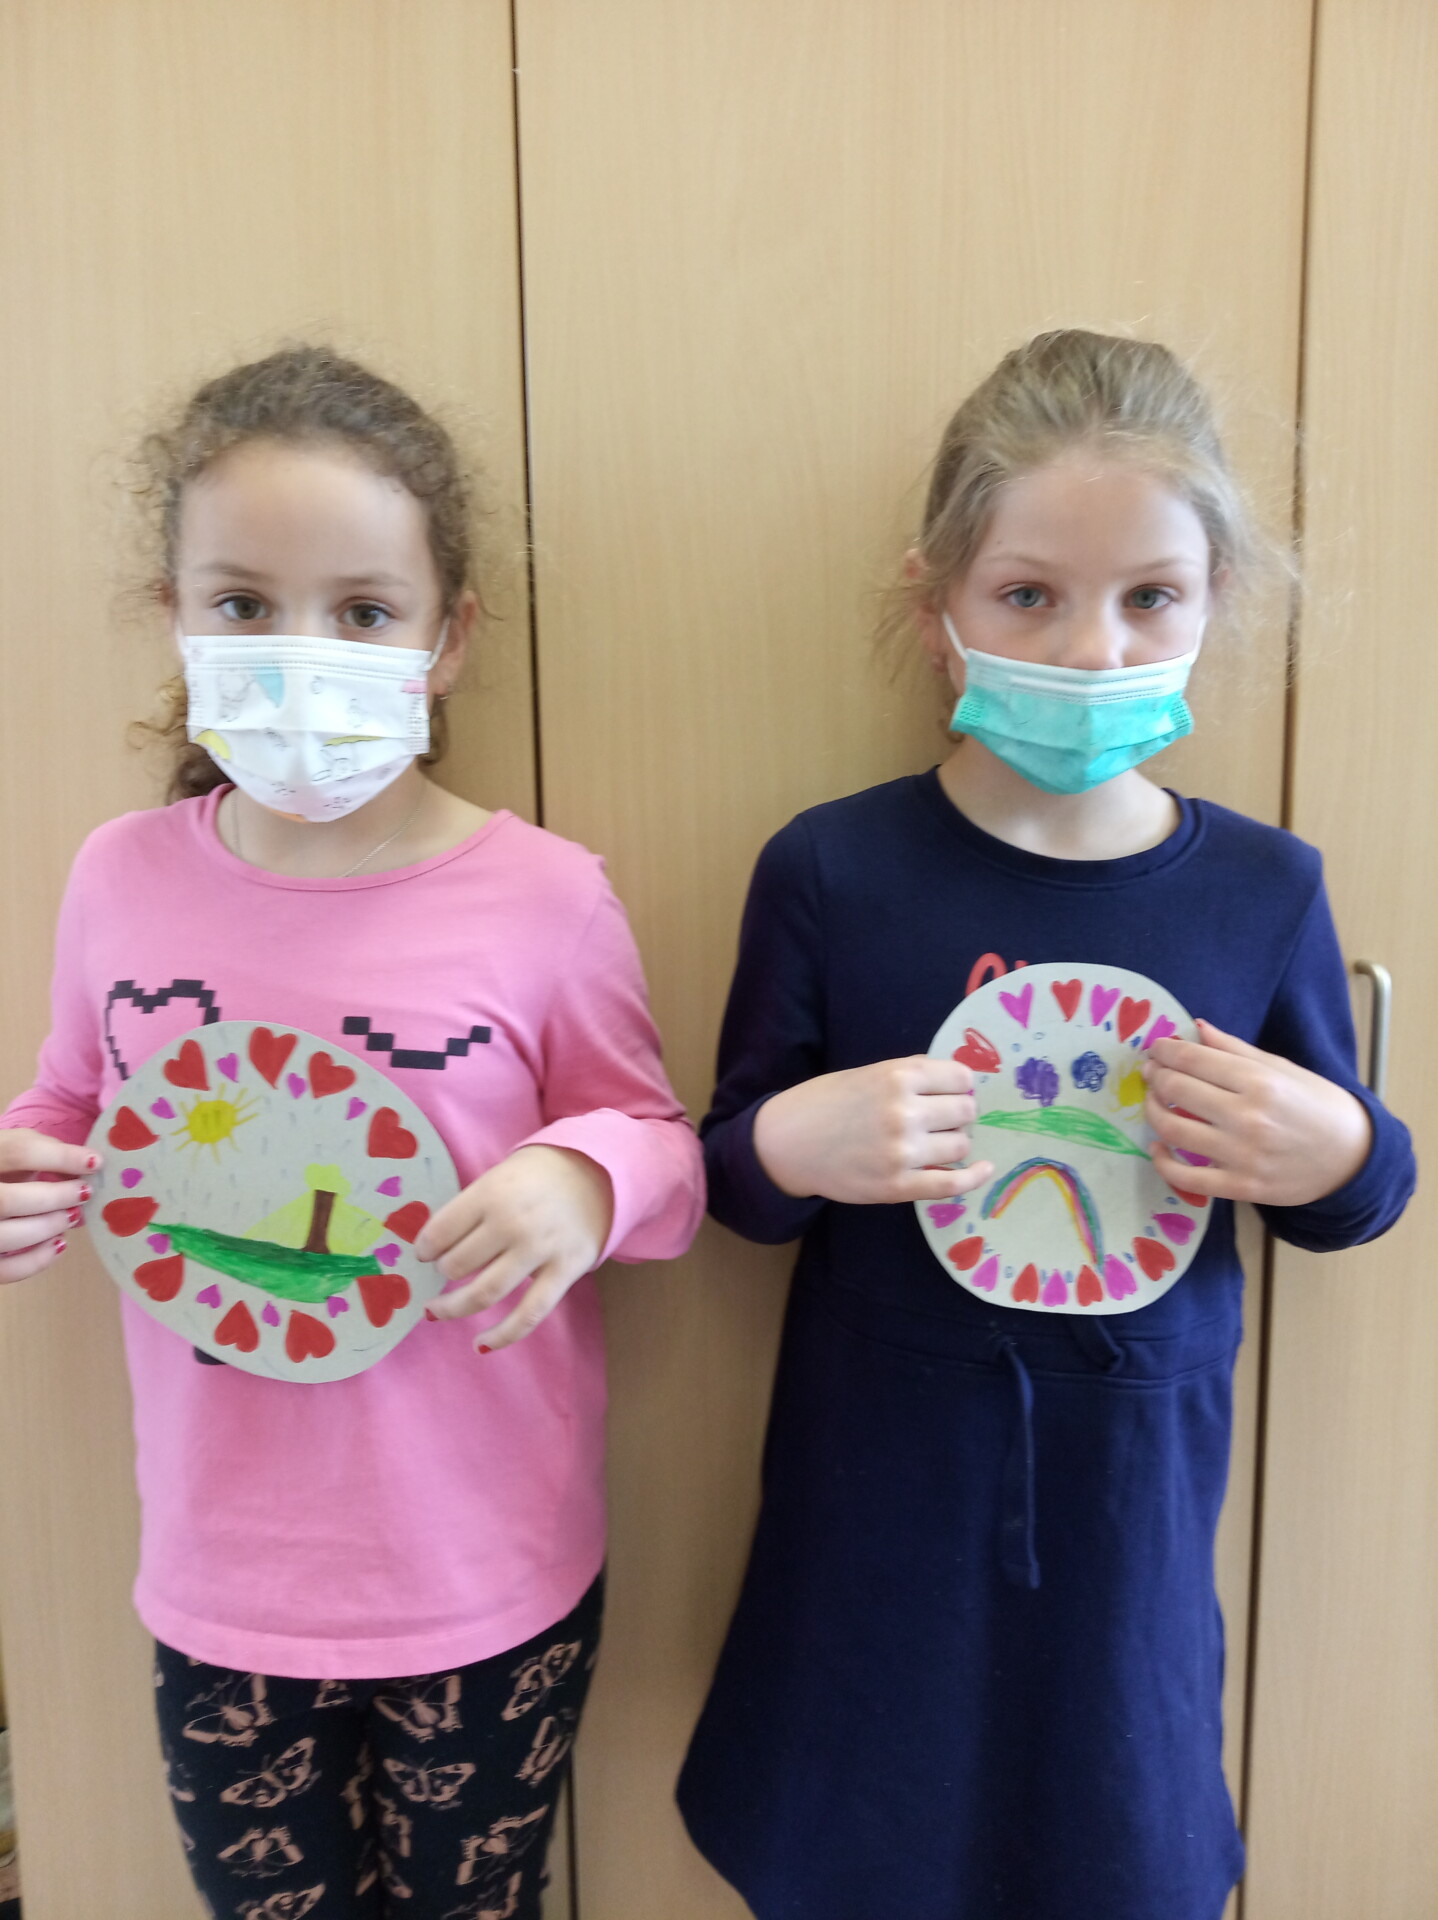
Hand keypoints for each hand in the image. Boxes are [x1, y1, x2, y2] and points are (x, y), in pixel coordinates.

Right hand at [0, 1128, 98, 1281]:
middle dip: (53, 1198)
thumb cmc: (2, 1167)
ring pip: (4, 1235)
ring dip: (47, 1228)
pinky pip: (5, 1270)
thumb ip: (45, 1151)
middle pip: (6, 1200)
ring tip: (72, 1217)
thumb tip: (87, 1165)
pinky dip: (36, 1261)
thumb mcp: (15, 1147)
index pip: (18, 1152)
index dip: (60, 1157)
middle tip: (84, 1194)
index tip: (94, 1162)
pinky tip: (59, 1244)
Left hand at [416, 1145, 614, 1350]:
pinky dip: (502, 1336)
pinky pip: (529, 1314)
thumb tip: (431, 1250)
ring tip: (437, 1310)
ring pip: (484, 1293)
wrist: (594, 1173)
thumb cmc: (535, 1177)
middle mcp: (512, 1222)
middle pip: (457, 1264)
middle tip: (444, 1270)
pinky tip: (480, 1345)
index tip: (424, 1254)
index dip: (424, 1248)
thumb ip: (467, 1210)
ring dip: (453, 1307)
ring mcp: (539, 1250)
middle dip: (442, 1272)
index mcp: (491, 1194)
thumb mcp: (496, 1178)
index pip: (440, 1232)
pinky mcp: (564, 1272)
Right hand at [753, 1055, 992, 1204]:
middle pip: (965, 1112)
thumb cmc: (826, 1103)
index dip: (959, 1087)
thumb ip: (912, 1073)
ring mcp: (903, 1152)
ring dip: (954, 1143)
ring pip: (961, 1145)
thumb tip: (960, 1079)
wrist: (787, 1144)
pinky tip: (984, 1169)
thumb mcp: (868, 1073)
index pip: (961, 1079)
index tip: (949, 1094)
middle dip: (958, 1115)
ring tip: (932, 1142)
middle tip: (939, 1120)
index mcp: (898, 1077)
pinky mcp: (899, 1186)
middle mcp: (905, 1112)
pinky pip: (952, 1184)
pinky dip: (974, 1177)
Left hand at [1142, 1019, 1371, 1206]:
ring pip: (1173, 1130)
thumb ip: (1235, 1049)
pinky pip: (1185, 1177)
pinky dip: (1162, 1161)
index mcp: (1259, 1082)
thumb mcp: (1282, 1068)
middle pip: (1177, 1090)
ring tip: (1154, 1102)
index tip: (1156, 1049)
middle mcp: (1247, 1117)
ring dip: (1153, 1111)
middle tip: (1151, 1072)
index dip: (1165, 1051)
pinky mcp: (1239, 1187)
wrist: (1353, 1157)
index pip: (1193, 1059)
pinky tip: (1157, 1146)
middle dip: (1155, 1076)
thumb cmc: (1318, 1105)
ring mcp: (1241, 1156)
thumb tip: (1195, 1027)